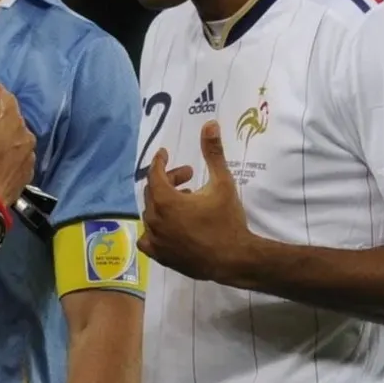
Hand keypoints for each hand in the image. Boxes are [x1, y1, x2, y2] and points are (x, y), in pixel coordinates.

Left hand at [138, 121, 256, 282]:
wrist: (235, 259)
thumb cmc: (227, 219)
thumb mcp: (222, 183)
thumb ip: (213, 153)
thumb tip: (210, 123)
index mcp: (165, 201)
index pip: (154, 174)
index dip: (159, 161)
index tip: (164, 153)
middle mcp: (155, 219)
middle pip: (153, 192)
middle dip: (168, 180)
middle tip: (188, 176)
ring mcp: (156, 240)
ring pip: (151, 213)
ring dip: (164, 202)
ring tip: (186, 200)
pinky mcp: (161, 256)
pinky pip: (148, 238)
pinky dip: (155, 228)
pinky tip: (170, 226)